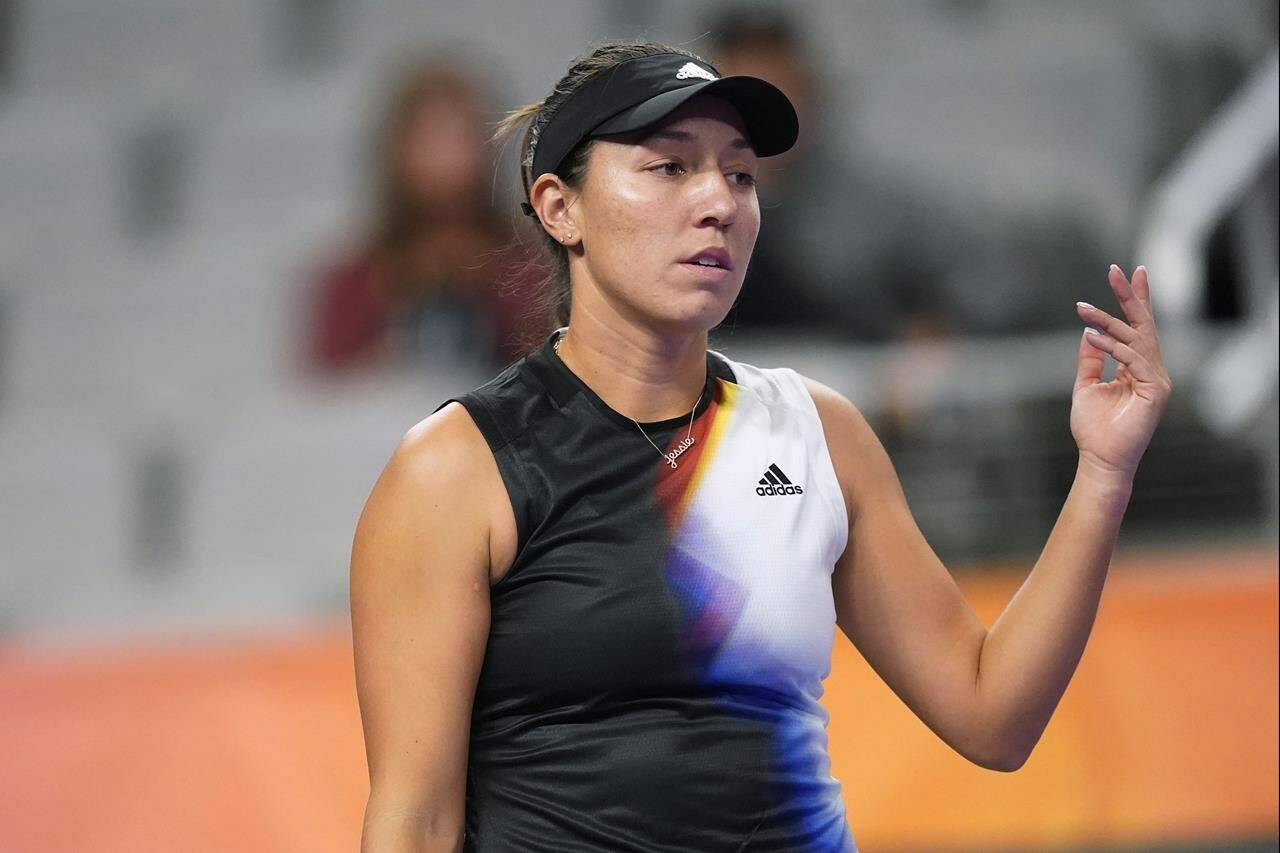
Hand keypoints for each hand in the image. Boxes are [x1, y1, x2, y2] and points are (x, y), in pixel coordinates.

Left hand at [1071, 265, 1173, 484]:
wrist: (1100, 459)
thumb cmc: (1093, 428)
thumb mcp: (1085, 385)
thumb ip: (1090, 359)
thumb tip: (1088, 332)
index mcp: (1137, 367)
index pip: (1138, 328)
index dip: (1134, 300)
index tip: (1128, 273)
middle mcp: (1152, 370)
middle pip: (1143, 325)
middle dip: (1130, 296)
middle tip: (1115, 270)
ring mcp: (1157, 380)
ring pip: (1135, 340)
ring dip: (1108, 322)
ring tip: (1083, 309)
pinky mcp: (1155, 391)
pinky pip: (1134, 360)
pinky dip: (1112, 346)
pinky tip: (1091, 335)